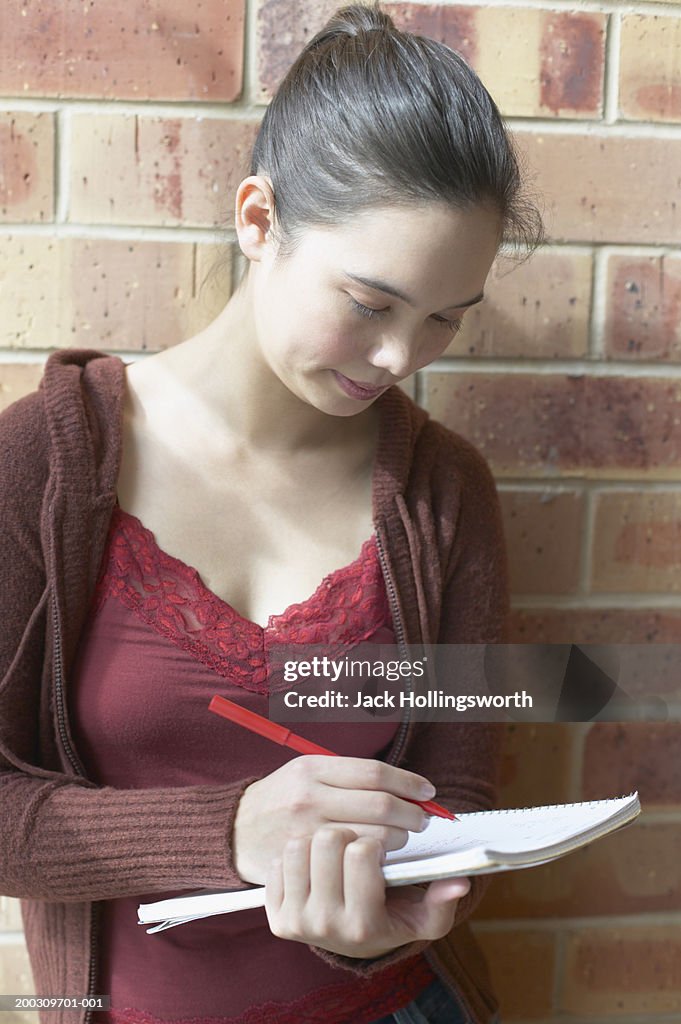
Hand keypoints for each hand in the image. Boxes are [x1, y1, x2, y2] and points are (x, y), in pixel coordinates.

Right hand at [233, 756, 435, 883]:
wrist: (235, 830)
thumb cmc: (283, 797)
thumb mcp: (309, 772)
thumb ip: (350, 777)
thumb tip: (403, 786)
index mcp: (313, 769)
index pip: (374, 773)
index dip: (408, 782)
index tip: (427, 791)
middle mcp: (310, 798)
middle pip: (380, 805)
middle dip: (411, 814)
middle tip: (421, 819)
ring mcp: (307, 833)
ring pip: (373, 837)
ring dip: (397, 837)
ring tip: (400, 835)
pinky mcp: (307, 863)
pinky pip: (354, 862)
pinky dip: (375, 858)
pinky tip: (377, 854)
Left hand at [265, 826, 470, 958]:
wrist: (349, 944)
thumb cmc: (388, 919)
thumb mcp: (421, 919)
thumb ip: (442, 902)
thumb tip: (459, 881)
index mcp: (364, 924)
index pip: (361, 852)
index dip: (374, 838)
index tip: (379, 844)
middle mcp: (325, 925)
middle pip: (328, 840)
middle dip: (347, 831)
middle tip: (356, 841)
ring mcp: (296, 920)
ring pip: (299, 843)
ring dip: (320, 838)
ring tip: (336, 850)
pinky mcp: (275, 913)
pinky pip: (280, 858)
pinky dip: (299, 852)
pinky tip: (315, 863)